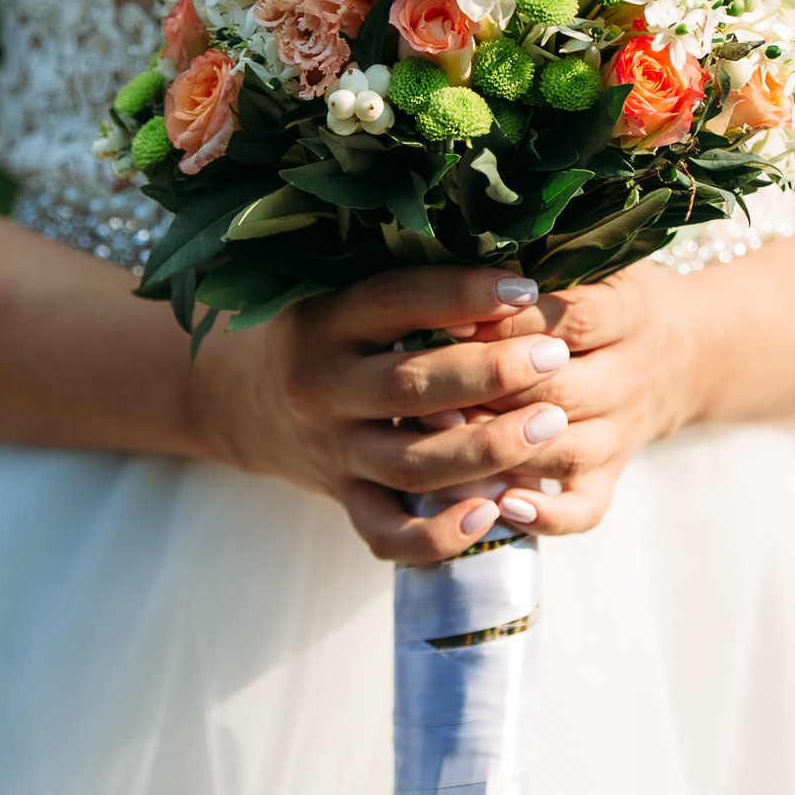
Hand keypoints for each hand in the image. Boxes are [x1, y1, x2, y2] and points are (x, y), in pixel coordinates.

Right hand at [186, 266, 578, 563]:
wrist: (240, 398)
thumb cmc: (321, 331)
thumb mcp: (341, 291)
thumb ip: (409, 285)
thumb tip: (510, 260)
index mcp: (324, 323)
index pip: (396, 302)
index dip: (462, 293)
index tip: (526, 286)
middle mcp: (322, 389)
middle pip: (409, 388)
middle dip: (491, 373)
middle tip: (554, 356)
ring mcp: (333, 452)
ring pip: (412, 465)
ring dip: (487, 450)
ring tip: (552, 424)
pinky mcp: (345, 499)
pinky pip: (389, 533)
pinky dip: (439, 534)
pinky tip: (493, 513)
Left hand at [458, 263, 711, 536]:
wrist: (693, 352)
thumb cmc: (618, 295)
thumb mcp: (602, 261)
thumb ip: (547, 259)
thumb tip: (464, 249)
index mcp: (630, 313)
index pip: (570, 320)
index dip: (510, 323)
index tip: (449, 319)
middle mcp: (630, 376)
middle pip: (559, 390)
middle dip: (490, 391)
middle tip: (420, 389)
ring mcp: (622, 432)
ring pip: (563, 450)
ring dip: (503, 448)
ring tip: (441, 440)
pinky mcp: (613, 473)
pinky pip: (586, 508)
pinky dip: (547, 516)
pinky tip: (502, 506)